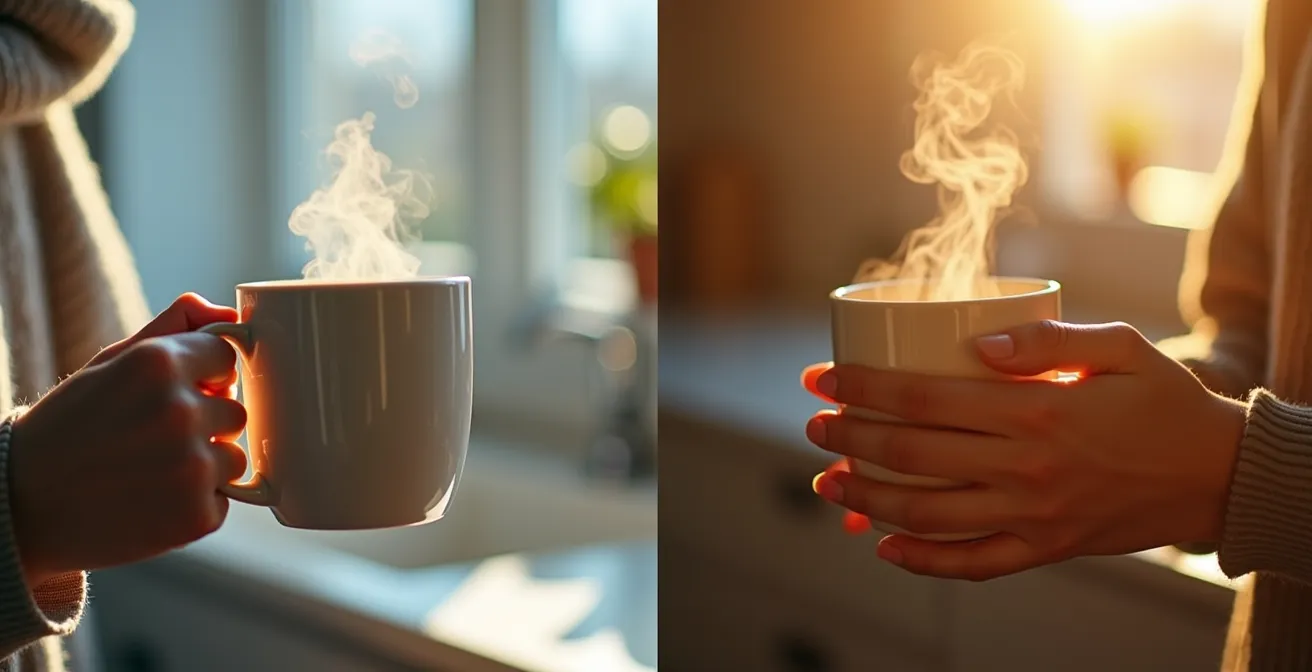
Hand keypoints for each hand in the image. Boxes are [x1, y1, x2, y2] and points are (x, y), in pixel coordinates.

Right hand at [9, 294, 246, 585]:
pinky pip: (223, 499)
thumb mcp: (109, 364)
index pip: (227, 355)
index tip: (173, 393)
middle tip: (150, 439)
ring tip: (149, 470)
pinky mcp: (197, 516)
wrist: (22, 506)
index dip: (204, 375)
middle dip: (204, 422)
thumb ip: (173, 329)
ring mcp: (191, 467)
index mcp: (158, 363)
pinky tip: (151, 500)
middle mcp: (179, 411)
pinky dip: (195, 503)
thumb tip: (228, 314)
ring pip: (234, 456)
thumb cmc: (69, 428)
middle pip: (235, 410)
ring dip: (204, 465)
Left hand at [801, 320, 1247, 580]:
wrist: (1217, 474)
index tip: (821, 378)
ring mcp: (1033, 515)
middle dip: (849, 437)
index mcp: (1036, 411)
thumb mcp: (1120, 345)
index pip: (924, 398)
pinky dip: (922, 560)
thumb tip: (974, 341)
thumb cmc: (1163, 399)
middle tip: (814, 424)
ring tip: (827, 482)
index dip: (862, 389)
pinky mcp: (1046, 549)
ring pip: (928, 512)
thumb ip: (1046, 338)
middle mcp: (1027, 468)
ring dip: (866, 499)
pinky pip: (973, 564)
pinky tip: (884, 545)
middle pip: (912, 454)